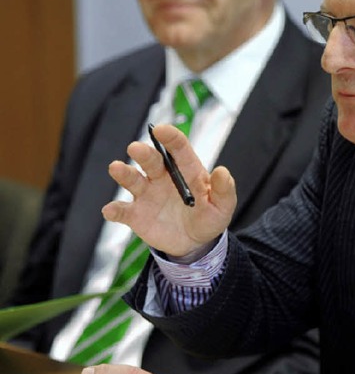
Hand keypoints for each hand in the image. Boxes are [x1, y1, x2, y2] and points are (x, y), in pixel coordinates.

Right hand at [102, 124, 236, 258]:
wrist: (195, 243)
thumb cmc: (209, 218)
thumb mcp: (223, 206)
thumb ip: (224, 190)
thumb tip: (222, 171)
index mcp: (186, 170)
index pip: (178, 148)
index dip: (170, 137)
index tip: (160, 130)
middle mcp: (162, 177)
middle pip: (152, 160)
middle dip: (143, 153)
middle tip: (136, 148)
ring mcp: (147, 195)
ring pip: (132, 180)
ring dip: (124, 173)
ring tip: (117, 168)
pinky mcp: (136, 215)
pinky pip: (122, 211)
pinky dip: (115, 210)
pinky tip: (111, 210)